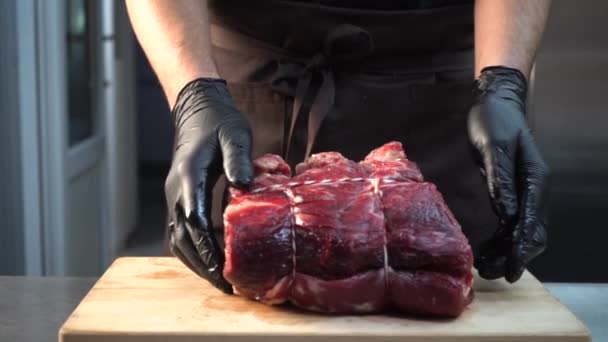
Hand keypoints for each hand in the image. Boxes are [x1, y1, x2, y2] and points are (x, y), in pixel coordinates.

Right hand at [165, 78, 252, 292]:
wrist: (198, 109)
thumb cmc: (219, 122)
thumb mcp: (235, 135)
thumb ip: (238, 159)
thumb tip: (243, 186)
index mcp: (189, 176)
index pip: (194, 221)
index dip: (207, 249)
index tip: (222, 270)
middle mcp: (176, 191)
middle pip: (183, 237)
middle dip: (202, 264)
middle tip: (225, 286)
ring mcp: (174, 196)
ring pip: (177, 238)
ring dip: (195, 261)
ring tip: (218, 280)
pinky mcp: (179, 198)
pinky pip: (180, 231)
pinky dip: (192, 250)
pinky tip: (209, 261)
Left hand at [468, 66, 548, 282]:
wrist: (495, 103)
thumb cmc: (494, 120)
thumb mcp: (493, 146)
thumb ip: (500, 179)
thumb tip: (507, 215)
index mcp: (536, 178)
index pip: (532, 220)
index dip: (522, 247)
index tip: (512, 269)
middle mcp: (536, 189)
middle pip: (532, 231)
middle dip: (515, 255)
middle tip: (493, 272)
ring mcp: (526, 192)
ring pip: (522, 231)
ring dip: (506, 251)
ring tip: (485, 267)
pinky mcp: (512, 192)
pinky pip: (511, 223)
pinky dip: (501, 239)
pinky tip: (486, 250)